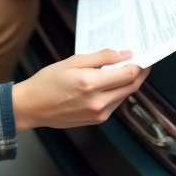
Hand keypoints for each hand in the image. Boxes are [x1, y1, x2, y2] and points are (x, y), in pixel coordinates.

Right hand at [12, 49, 149, 131]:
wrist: (32, 107)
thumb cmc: (47, 82)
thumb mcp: (73, 62)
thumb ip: (101, 57)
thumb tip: (124, 54)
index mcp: (91, 84)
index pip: (128, 74)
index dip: (139, 64)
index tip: (143, 55)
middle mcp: (98, 102)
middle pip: (132, 86)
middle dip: (140, 73)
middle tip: (142, 61)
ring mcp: (98, 114)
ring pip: (125, 95)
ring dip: (129, 82)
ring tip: (124, 69)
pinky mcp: (97, 120)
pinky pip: (115, 104)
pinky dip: (118, 92)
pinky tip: (111, 82)